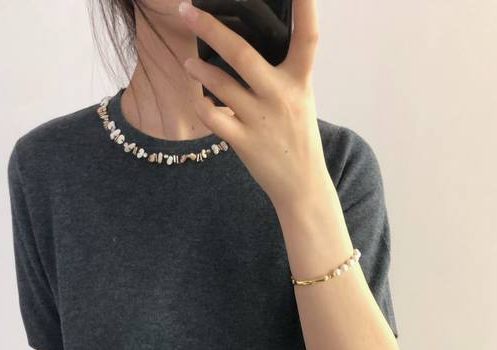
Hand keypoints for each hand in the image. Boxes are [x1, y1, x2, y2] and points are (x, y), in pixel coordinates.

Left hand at [178, 0, 329, 209]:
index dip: (306, 8)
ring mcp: (260, 119)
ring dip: (198, 69)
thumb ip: (280, 72)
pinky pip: (212, 116)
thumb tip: (242, 46)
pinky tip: (200, 99)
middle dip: (210, 28)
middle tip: (187, 10)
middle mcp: (280, 96)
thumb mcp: (299, 98)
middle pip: (242, 53)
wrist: (301, 184)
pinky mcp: (244, 142)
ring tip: (188, 62)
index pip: (308, 38)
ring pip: (219, 84)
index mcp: (299, 80)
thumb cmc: (296, 136)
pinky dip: (202, 105)